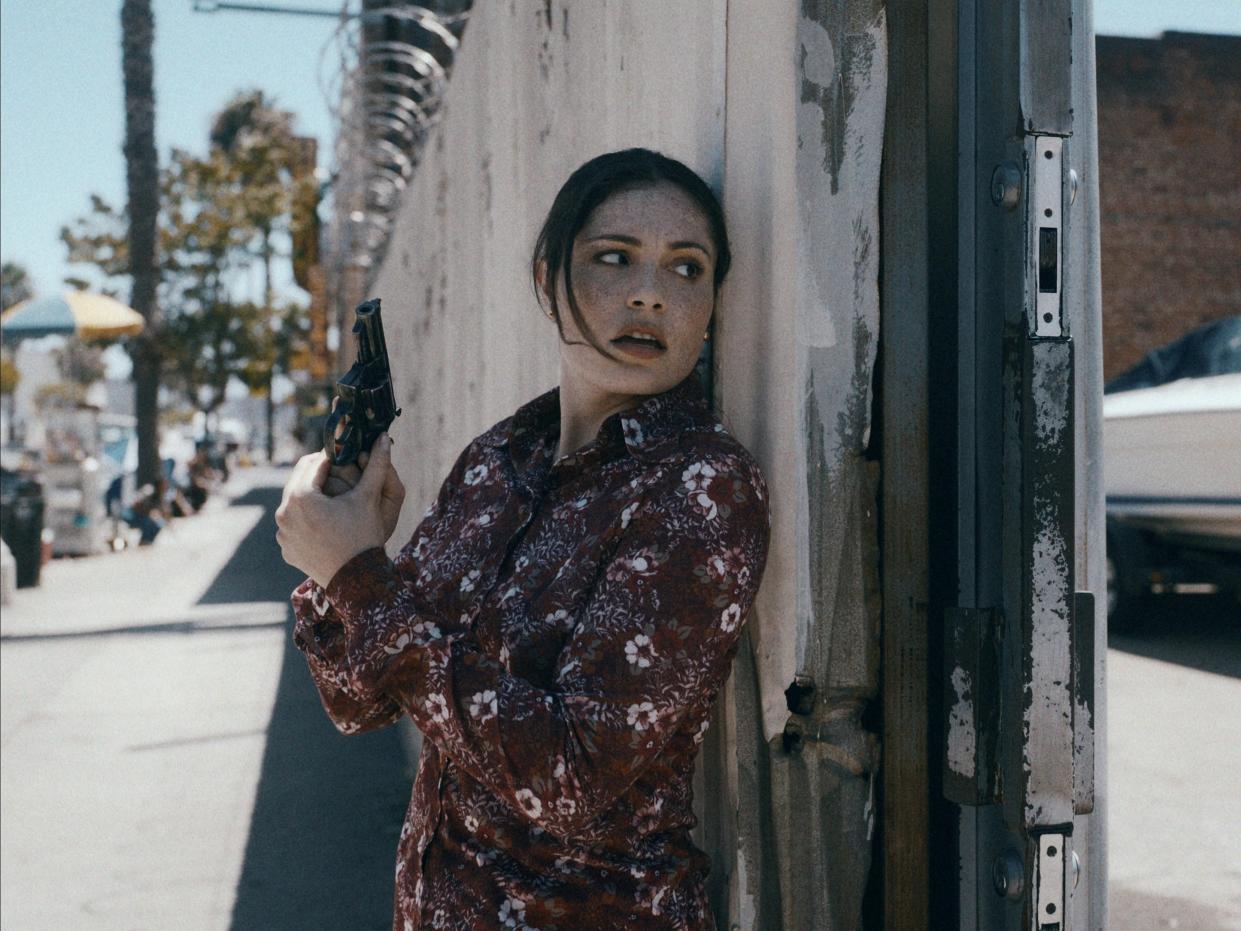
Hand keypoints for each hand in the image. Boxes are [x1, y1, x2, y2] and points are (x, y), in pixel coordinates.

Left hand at [275, 434, 405, 586]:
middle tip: (337, 473)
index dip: (330, 457)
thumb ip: (376, 465)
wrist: (358, 580)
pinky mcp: (286, 549)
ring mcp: (283, 534)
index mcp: (301, 497)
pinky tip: (325, 521)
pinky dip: (306, 519)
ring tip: (332, 497)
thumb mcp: (369, 497)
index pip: (312, 463)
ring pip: (294, 504)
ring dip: (310, 496)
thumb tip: (384, 437)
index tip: (343, 456)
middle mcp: (284, 513)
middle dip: (317, 475)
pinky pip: (293, 526)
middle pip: (299, 481)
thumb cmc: (364, 535)